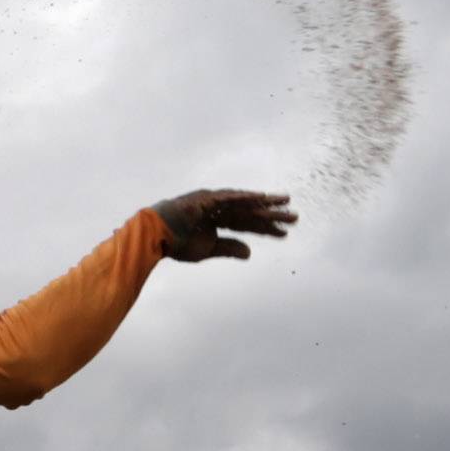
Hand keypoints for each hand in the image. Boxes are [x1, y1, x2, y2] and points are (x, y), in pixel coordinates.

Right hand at [152, 188, 295, 261]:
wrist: (155, 236)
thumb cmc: (177, 243)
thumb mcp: (209, 249)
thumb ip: (229, 248)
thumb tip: (251, 253)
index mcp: (219, 219)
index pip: (248, 224)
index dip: (266, 229)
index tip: (285, 234)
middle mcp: (220, 207)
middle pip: (251, 212)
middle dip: (272, 215)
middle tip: (295, 217)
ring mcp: (214, 201)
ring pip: (244, 203)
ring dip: (265, 203)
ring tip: (285, 203)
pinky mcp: (207, 198)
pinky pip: (230, 198)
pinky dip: (246, 198)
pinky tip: (263, 198)